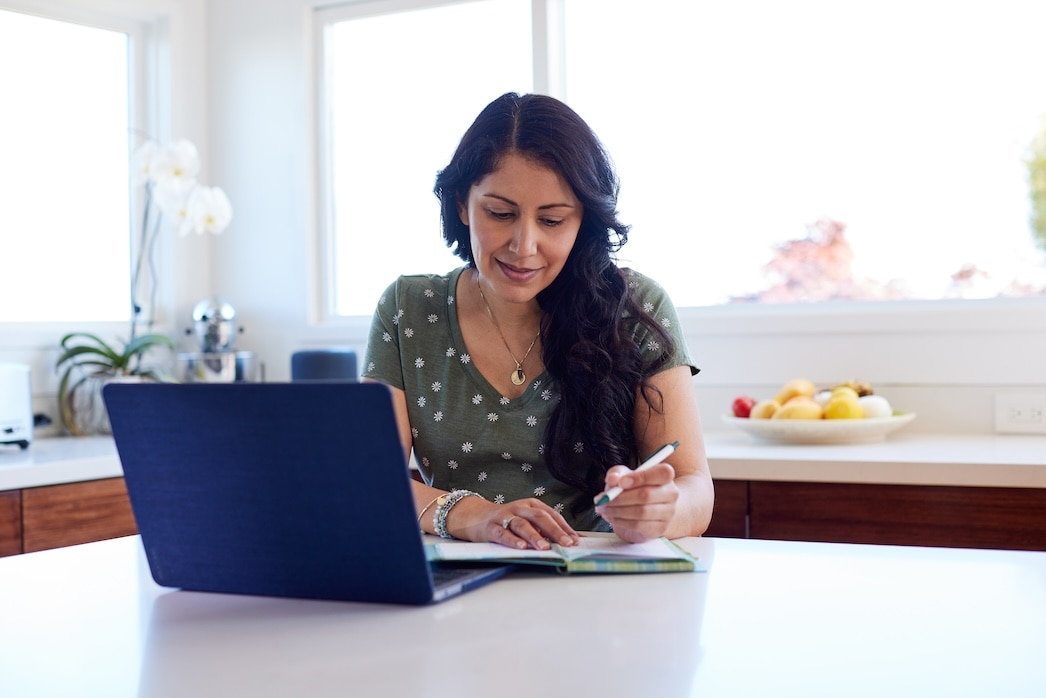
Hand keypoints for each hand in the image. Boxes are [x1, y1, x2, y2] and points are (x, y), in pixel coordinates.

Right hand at [448, 497, 580, 549]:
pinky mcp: (491, 527)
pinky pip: (503, 534)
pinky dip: (512, 541)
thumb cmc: (507, 520)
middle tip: (567, 544)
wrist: (475, 516)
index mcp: (531, 505)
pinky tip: (521, 547)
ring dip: (535, 537)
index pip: (551, 515)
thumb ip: (544, 528)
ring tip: (544, 548)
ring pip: (522, 525)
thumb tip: (571, 539)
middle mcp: (519, 508)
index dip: (564, 527)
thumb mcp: (527, 520)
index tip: (575, 540)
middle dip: (555, 531)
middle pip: (540, 518)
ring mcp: (505, 517)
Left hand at [595, 461, 678, 542]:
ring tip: (605, 508)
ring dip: (618, 510)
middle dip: (620, 497)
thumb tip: (613, 479)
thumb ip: (617, 474)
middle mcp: (670, 494)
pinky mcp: (659, 528)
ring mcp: (667, 513)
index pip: (662, 473)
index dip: (641, 477)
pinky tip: (612, 517)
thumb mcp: (624, 476)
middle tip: (605, 499)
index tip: (621, 482)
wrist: (644, 512)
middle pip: (647, 494)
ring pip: (641, 512)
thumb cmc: (634, 489)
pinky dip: (621, 521)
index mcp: (664, 476)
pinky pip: (638, 525)